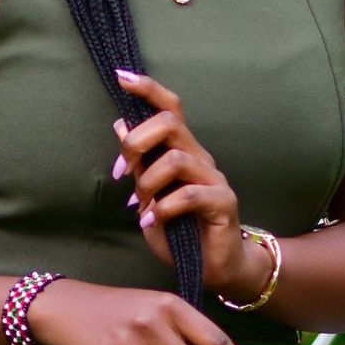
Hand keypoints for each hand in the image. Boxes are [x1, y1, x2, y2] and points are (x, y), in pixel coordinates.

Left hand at [110, 68, 271, 301]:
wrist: (213, 267)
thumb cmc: (180, 231)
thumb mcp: (149, 196)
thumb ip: (138, 164)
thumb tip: (120, 124)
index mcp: (183, 151)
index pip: (170, 109)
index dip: (148, 90)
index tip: (122, 76)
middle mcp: (201, 158)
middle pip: (170, 124)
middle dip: (138, 141)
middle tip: (122, 169)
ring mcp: (214, 179)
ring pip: (176, 158)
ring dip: (149, 182)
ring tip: (142, 206)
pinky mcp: (224, 202)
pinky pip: (189, 194)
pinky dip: (164, 208)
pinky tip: (152, 222)